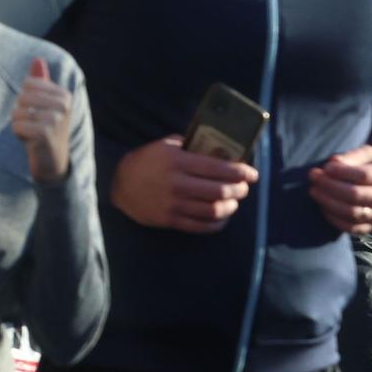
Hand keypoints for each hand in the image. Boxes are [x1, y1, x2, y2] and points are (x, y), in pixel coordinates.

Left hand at [12, 57, 72, 184]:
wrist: (53, 163)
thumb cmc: (46, 130)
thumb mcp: (46, 104)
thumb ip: (41, 82)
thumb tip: (37, 58)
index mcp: (64, 95)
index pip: (28, 84)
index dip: (25, 100)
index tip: (37, 114)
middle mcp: (63, 105)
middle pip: (21, 97)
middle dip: (20, 113)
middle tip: (33, 126)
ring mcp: (55, 119)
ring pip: (17, 112)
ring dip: (19, 125)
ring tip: (32, 134)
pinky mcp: (45, 133)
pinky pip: (16, 126)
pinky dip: (18, 135)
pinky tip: (30, 142)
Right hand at [110, 136, 258, 233]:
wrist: (119, 184)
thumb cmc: (146, 160)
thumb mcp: (165, 145)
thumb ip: (190, 146)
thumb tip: (219, 150)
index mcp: (177, 161)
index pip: (218, 168)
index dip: (240, 172)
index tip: (252, 174)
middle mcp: (177, 183)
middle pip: (219, 191)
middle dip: (239, 190)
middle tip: (244, 188)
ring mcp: (174, 204)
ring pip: (213, 210)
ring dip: (231, 207)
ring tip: (234, 201)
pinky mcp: (170, 220)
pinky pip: (201, 226)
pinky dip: (217, 223)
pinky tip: (222, 216)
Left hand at [307, 145, 371, 235]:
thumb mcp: (371, 155)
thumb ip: (352, 156)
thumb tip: (332, 163)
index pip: (363, 176)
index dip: (341, 172)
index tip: (325, 167)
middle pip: (355, 195)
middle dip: (330, 186)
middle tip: (313, 177)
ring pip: (352, 213)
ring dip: (328, 203)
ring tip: (314, 191)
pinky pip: (352, 228)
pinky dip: (334, 219)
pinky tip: (323, 207)